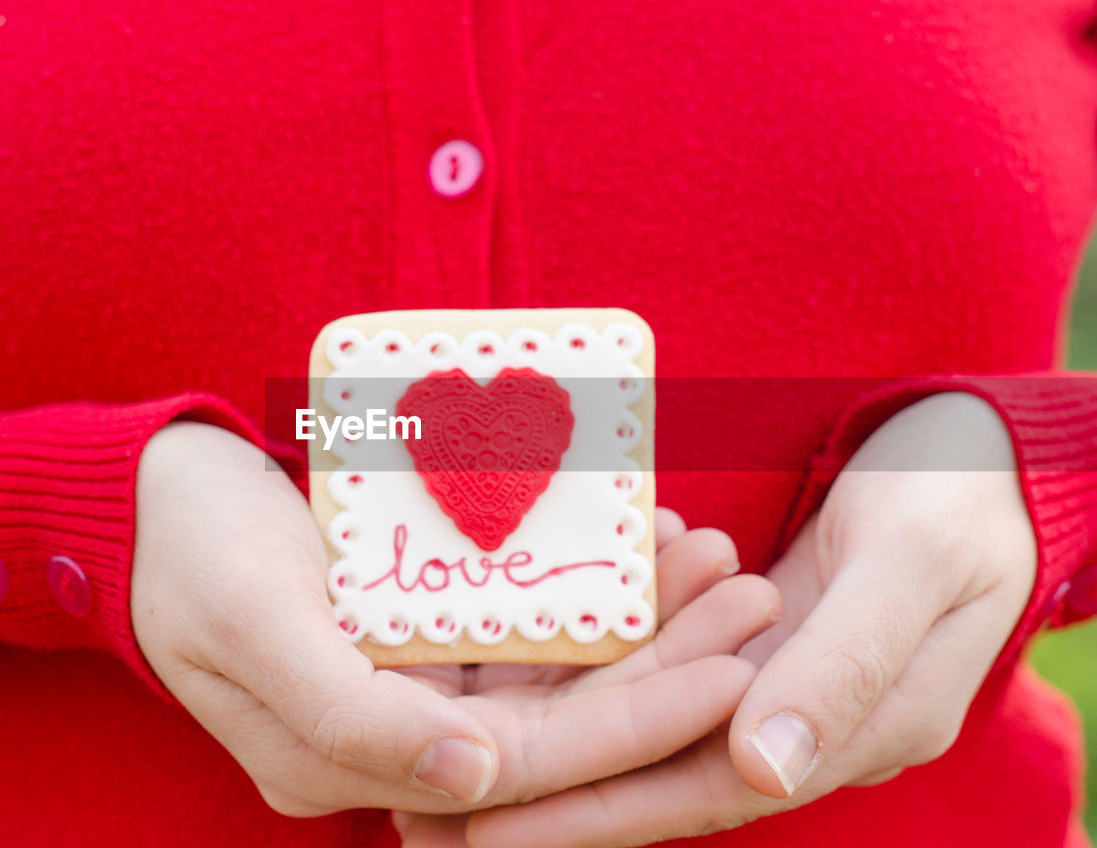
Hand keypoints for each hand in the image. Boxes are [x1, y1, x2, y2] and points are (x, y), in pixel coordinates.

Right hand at [133, 423, 779, 819]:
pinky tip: (638, 542)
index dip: (630, 724)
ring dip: (634, 620)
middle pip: (554, 720)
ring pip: (547, 670)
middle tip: (748, 598)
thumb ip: (353, 712)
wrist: (149, 494)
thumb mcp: (253, 622)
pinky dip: (579, 588)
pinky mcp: (412, 634)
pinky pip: (516, 623)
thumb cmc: (189, 548)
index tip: (729, 671)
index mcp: (345, 758)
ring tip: (714, 558)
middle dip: (660, 667)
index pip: (521, 764)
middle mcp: (390, 737)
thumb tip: (471, 780)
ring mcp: (404, 685)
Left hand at [450, 392, 1036, 846]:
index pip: (698, 793)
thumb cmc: (956, 504)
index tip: (487, 835)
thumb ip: (840, 670)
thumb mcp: (910, 570)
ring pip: (643, 724)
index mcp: (847, 733)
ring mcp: (770, 684)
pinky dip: (595, 667)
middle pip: (653, 774)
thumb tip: (763, 771)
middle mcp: (796, 726)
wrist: (980, 461)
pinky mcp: (747, 642)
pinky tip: (521, 662)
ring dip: (554, 739)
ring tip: (448, 749)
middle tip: (427, 813)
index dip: (592, 818)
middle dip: (545, 797)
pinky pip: (657, 666)